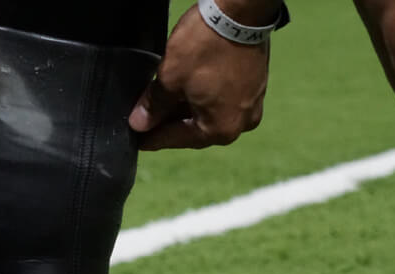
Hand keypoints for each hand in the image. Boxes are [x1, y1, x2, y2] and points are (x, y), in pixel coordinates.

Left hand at [129, 4, 269, 149]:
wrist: (240, 10)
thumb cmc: (206, 45)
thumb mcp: (170, 78)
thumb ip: (154, 106)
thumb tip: (140, 124)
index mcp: (220, 130)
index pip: (177, 139)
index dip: (153, 138)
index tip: (138, 139)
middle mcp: (240, 124)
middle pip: (196, 129)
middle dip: (171, 123)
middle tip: (148, 121)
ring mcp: (252, 105)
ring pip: (210, 114)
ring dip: (187, 109)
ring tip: (165, 101)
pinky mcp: (256, 85)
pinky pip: (223, 99)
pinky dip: (205, 97)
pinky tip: (189, 88)